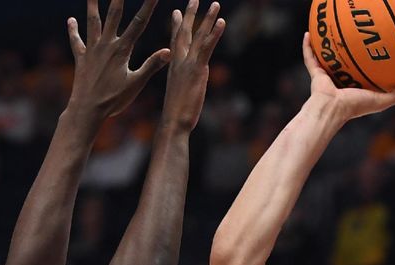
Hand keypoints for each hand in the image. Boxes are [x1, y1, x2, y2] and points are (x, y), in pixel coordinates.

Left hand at [67, 0, 170, 118]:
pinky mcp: (81, 58)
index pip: (139, 23)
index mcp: (122, 50)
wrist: (87, 110)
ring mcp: (92, 50)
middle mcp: (106, 45)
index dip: (148, 6)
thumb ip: (152, 65)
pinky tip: (71, 20)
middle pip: (114, 15)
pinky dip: (74, 30)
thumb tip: (169, 51)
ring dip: (92, 6)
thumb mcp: (136, 84)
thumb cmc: (113, 100)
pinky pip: (76, 41)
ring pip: (93, 22)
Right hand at [161, 0, 225, 131]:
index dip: (177, 26)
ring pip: (199, 36)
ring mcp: (188, 64)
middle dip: (190, 15)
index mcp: (174, 67)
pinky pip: (207, 47)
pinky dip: (214, 34)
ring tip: (216, 4)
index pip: (175, 42)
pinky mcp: (197, 69)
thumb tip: (187, 88)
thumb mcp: (178, 96)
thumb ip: (183, 87)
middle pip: (184, 33)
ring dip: (208, 18)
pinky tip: (221, 22)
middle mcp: (179, 62)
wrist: (173, 122)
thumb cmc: (175, 115)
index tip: (177, 12)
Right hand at [302, 33, 394, 122]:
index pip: (363, 71)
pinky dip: (307, 47)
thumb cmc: (354, 107)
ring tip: (330, 29)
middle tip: (356, 33)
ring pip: (326, 57)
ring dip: (327, 45)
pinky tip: (308, 34)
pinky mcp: (315, 74)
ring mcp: (327, 77)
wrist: (331, 110)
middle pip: (345, 61)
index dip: (368, 60)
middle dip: (348, 49)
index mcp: (355, 87)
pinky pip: (309, 57)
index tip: (377, 46)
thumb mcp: (381, 100)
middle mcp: (340, 81)